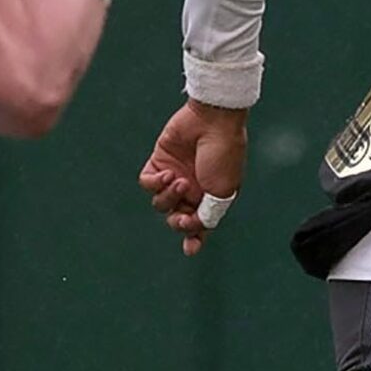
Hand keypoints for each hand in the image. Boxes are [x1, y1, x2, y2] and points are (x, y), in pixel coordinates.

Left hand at [139, 100, 248, 257]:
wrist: (213, 121)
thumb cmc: (224, 155)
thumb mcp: (223, 191)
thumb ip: (208, 213)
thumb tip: (196, 229)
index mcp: (210, 197)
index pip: (199, 224)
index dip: (193, 238)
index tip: (190, 249)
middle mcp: (192, 189)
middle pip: (176, 218)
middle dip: (178, 222)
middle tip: (183, 217)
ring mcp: (175, 176)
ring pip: (160, 203)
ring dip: (169, 197)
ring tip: (181, 181)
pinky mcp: (159, 162)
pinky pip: (147, 183)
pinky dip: (154, 183)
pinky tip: (167, 174)